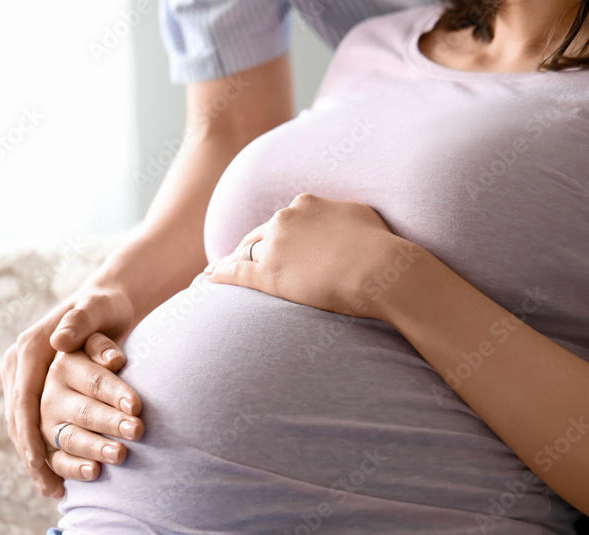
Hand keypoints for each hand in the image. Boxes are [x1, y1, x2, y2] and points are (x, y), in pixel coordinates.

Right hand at [1, 288, 140, 497]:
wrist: (107, 304)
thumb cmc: (105, 306)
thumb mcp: (96, 306)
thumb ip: (80, 321)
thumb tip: (60, 340)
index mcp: (27, 349)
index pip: (22, 398)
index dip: (28, 433)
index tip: (38, 463)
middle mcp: (19, 369)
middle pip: (25, 420)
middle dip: (42, 453)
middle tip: (60, 483)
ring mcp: (27, 384)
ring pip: (28, 430)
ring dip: (44, 461)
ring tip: (57, 491)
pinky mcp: (40, 396)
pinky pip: (37, 431)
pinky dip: (47, 457)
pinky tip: (58, 484)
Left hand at [204, 193, 420, 317]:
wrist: (379, 270)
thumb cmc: (379, 247)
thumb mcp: (361, 216)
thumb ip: (340, 214)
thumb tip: (339, 218)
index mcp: (306, 204)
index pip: (282, 220)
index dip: (275, 234)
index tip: (272, 243)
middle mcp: (285, 219)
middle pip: (259, 234)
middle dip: (249, 245)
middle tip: (239, 255)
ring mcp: (274, 246)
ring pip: (245, 251)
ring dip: (232, 259)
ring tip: (220, 268)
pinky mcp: (268, 273)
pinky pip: (236, 271)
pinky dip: (220, 273)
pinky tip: (210, 277)